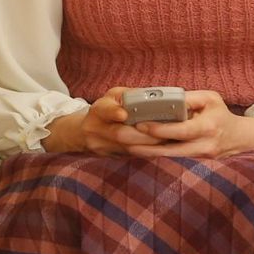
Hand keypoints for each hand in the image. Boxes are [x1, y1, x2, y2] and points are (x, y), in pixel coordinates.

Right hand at [42, 87, 166, 154]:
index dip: (114, 113)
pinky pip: (132, 156)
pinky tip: (161, 147)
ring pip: (129, 149)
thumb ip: (130, 96)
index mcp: (98, 110)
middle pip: (120, 134)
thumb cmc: (106, 109)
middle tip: (164, 130)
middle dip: (145, 133)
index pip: (104, 111)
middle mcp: (96, 130)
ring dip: (150, 145)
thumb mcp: (113, 97)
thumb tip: (154, 97)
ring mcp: (103, 147)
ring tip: (168, 139)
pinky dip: (149, 151)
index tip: (124, 114)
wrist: (85, 133)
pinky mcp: (112, 157)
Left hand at [123, 90, 253, 158]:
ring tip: (126, 147)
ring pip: (169, 158)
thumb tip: (164, 97)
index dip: (160, 129)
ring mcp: (199, 158)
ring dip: (147, 153)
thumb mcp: (210, 99)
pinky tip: (138, 151)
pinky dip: (155, 156)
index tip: (141, 124)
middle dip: (146, 145)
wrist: (239, 140)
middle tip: (123, 138)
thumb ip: (189, 98)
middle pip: (170, 150)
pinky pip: (172, 161)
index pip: (181, 130)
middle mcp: (204, 146)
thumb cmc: (221, 115)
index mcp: (208, 127)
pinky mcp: (194, 165)